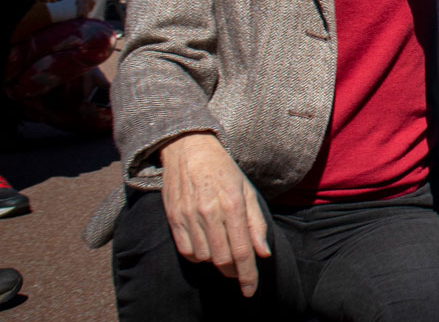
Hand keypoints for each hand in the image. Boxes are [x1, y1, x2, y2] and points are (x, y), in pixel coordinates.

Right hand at [160, 133, 270, 297]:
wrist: (189, 149)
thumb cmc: (224, 170)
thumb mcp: (247, 191)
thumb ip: (256, 223)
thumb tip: (263, 254)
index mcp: (232, 205)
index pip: (242, 251)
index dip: (247, 275)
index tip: (250, 290)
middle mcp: (210, 213)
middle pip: (222, 259)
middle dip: (233, 271)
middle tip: (239, 269)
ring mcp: (189, 216)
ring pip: (204, 258)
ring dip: (216, 262)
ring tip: (223, 250)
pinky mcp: (173, 218)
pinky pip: (186, 251)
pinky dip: (198, 256)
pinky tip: (206, 246)